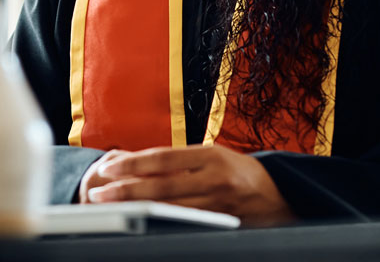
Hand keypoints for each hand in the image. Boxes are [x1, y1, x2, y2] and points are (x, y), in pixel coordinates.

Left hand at [84, 145, 295, 225]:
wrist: (281, 195)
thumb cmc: (239, 173)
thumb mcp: (213, 156)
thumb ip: (179, 162)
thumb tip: (134, 164)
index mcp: (210, 155)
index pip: (163, 158)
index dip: (132, 164)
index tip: (107, 169)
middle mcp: (215, 178)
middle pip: (161, 186)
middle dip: (125, 190)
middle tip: (98, 193)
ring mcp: (219, 204)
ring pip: (169, 208)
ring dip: (136, 209)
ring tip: (111, 208)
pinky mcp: (221, 224)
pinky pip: (185, 224)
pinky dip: (160, 223)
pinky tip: (141, 222)